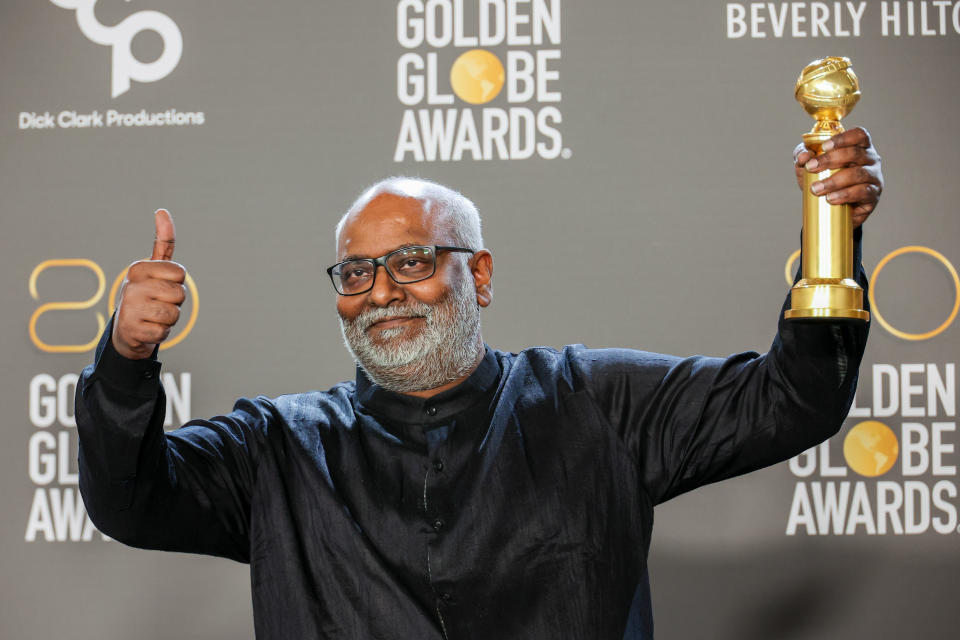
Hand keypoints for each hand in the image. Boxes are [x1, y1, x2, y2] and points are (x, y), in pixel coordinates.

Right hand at [111, 209, 186, 358]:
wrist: (128, 329)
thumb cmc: (148, 294)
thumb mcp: (155, 268)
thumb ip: (163, 242)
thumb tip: (162, 210)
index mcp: (138, 268)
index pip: (180, 274)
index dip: (177, 283)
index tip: (162, 285)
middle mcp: (131, 285)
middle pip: (179, 294)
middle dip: (175, 302)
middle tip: (159, 303)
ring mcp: (129, 308)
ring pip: (174, 313)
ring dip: (169, 318)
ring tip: (154, 316)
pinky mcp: (132, 330)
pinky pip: (164, 332)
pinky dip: (162, 333)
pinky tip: (148, 329)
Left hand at [793, 127, 882, 227]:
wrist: (831, 209)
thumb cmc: (823, 180)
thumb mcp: (809, 166)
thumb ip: (803, 156)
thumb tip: (804, 156)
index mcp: (860, 147)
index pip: (859, 135)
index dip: (843, 138)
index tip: (824, 146)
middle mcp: (871, 159)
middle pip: (855, 153)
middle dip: (830, 159)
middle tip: (811, 167)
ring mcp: (875, 177)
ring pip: (859, 174)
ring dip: (835, 181)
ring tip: (816, 189)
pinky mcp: (874, 196)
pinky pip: (863, 192)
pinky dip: (845, 195)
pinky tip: (830, 198)